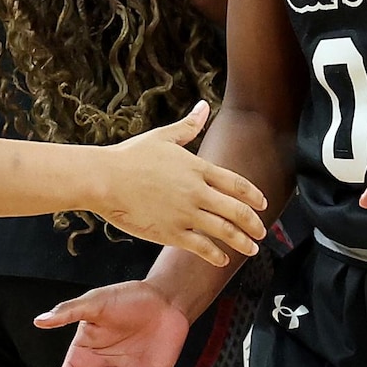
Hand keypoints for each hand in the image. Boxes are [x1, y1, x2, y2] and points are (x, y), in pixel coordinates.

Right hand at [95, 104, 266, 262]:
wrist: (104, 178)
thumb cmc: (129, 156)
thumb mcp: (163, 137)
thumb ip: (188, 126)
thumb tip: (204, 107)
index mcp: (197, 168)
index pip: (236, 184)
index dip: (253, 196)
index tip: (263, 204)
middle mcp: (196, 191)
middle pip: (236, 210)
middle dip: (254, 223)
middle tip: (263, 232)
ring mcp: (185, 213)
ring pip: (224, 231)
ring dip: (242, 242)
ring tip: (252, 249)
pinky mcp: (171, 232)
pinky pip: (201, 246)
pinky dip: (215, 255)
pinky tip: (222, 260)